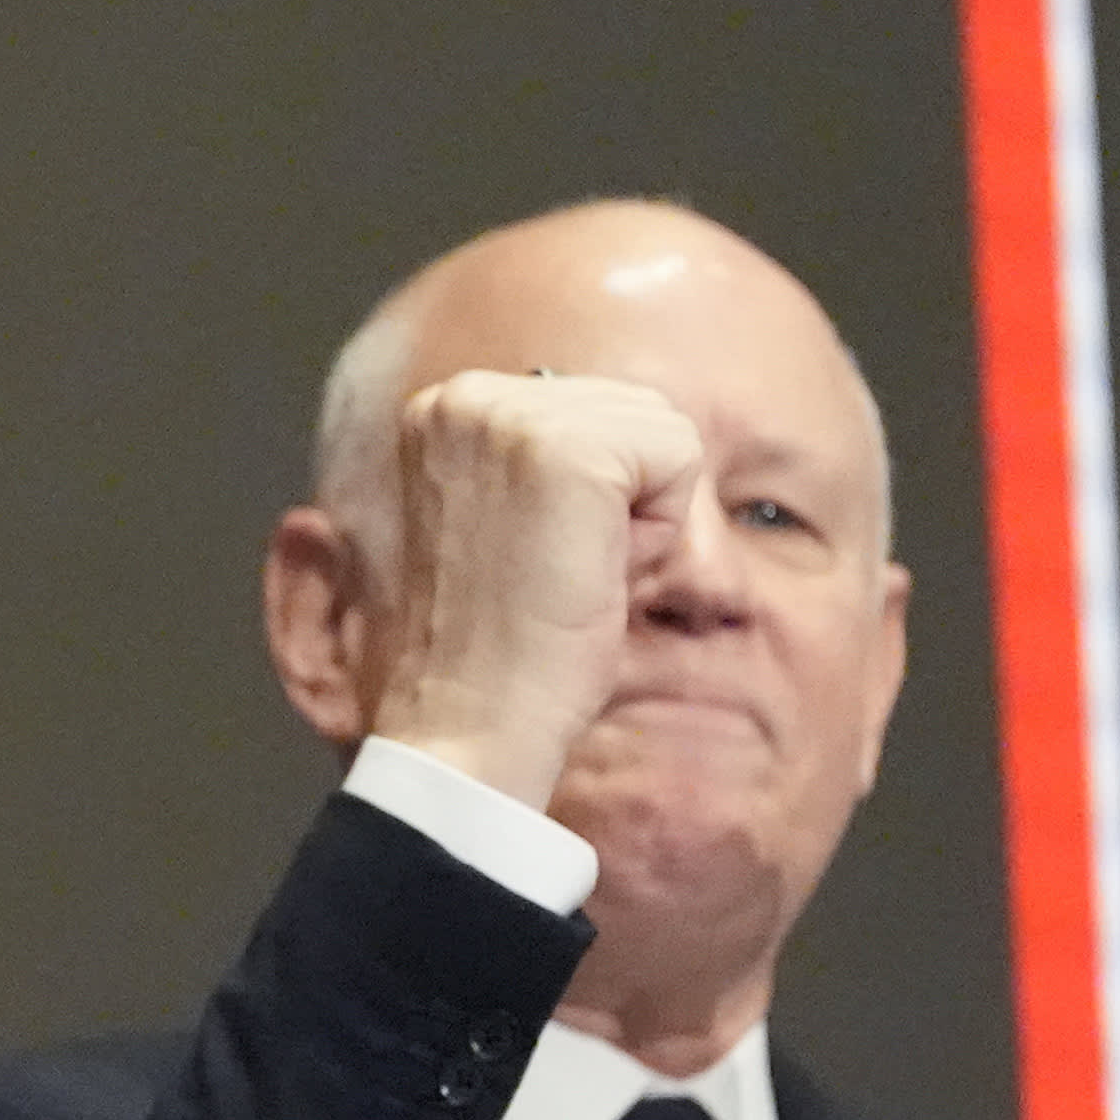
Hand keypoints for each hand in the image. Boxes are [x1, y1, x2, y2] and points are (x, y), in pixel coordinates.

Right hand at [362, 368, 708, 806]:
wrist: (464, 725)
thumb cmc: (490, 647)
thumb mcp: (500, 519)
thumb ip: (541, 459)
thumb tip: (629, 423)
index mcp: (440, 407)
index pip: (587, 405)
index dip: (588, 496)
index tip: (522, 558)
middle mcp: (463, 394)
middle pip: (630, 408)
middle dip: (620, 499)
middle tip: (548, 571)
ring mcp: (511, 416)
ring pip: (661, 429)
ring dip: (640, 516)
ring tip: (564, 572)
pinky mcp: (569, 451)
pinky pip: (680, 458)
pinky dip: (659, 532)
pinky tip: (592, 575)